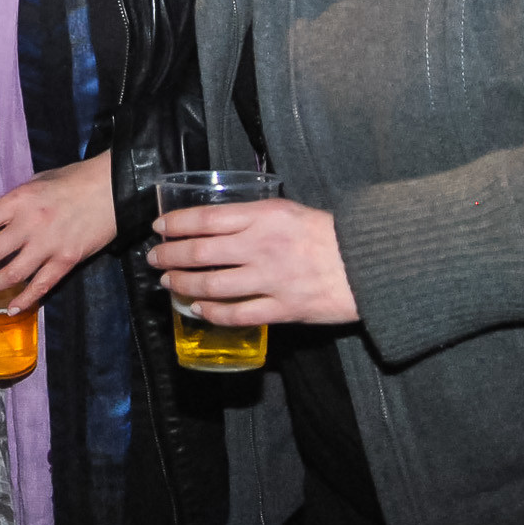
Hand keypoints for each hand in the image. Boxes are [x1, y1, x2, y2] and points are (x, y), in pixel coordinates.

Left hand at [0, 153, 114, 311]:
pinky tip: (10, 307)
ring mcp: (48, 246)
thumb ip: (14, 202)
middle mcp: (29, 225)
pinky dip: (23, 300)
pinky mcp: (66, 261)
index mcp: (18, 201)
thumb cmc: (73, 180)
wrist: (112, 188)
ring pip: (9, 275)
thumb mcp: (36, 181)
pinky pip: (39, 287)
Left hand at [147, 198, 358, 325]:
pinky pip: (238, 314)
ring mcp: (270, 280)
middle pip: (200, 252)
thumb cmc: (329, 234)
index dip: (176, 223)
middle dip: (170, 255)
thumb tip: (217, 222)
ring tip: (168, 283)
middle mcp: (261, 247)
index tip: (159, 227)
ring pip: (212, 285)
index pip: (206, 218)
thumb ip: (254, 217)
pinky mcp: (282, 309)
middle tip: (154, 258)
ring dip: (183, 284)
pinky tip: (198, 310)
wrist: (369, 265)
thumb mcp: (289, 211)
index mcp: (263, 217)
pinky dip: (212, 312)